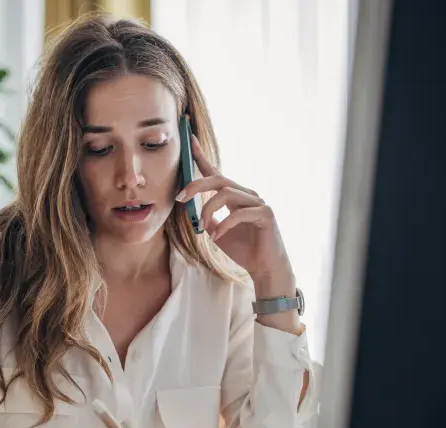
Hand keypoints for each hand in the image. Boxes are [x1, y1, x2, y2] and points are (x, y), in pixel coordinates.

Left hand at [176, 135, 295, 296]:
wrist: (265, 268)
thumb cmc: (244, 250)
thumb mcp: (217, 233)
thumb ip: (207, 219)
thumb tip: (191, 211)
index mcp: (235, 197)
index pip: (216, 174)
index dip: (202, 157)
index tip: (189, 140)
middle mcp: (247, 195)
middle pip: (219, 180)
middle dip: (197, 186)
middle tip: (179, 197)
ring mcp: (258, 203)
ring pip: (227, 194)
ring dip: (209, 210)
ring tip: (202, 227)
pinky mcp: (266, 214)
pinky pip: (239, 213)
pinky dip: (224, 225)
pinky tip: (216, 237)